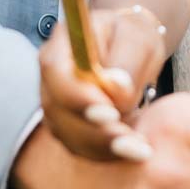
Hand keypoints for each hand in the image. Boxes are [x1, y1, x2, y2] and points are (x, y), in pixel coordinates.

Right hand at [39, 8, 166, 160]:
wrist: (131, 46)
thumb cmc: (133, 35)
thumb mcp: (138, 37)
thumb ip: (127, 60)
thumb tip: (117, 87)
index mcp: (62, 44)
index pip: (55, 71)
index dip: (77, 96)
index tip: (110, 112)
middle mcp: (51, 76)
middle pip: (57, 109)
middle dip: (94, 131)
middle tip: (132, 143)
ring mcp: (56, 102)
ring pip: (67, 133)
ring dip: (102, 147)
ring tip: (139, 150)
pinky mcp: (67, 124)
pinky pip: (79, 145)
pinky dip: (104, 153)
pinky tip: (132, 152)